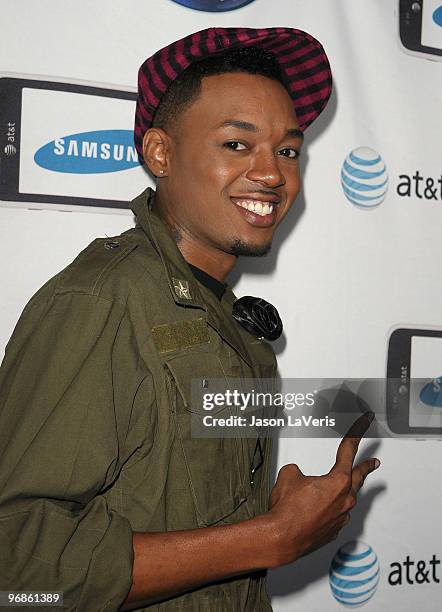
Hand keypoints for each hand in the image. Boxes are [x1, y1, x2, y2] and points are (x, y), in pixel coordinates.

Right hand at [266, 412, 379, 566]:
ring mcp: (341, 517)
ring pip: (344, 499)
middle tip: (374, 462)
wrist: (281, 537)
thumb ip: (299, 471)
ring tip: (324, 490)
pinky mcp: (332, 531)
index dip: (357, 431)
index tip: (365, 421)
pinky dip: (327, 510)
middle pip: (358, 477)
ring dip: (338, 492)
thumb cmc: (287, 508)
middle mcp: (345, 499)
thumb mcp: (289, 474)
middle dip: (366, 467)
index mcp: (338, 480)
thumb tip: (300, 478)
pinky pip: (334, 515)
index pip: (349, 449)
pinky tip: (314, 510)